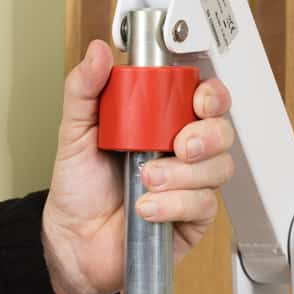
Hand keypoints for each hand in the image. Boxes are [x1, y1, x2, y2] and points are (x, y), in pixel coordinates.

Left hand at [41, 41, 235, 293]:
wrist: (71, 241)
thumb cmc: (79, 187)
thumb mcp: (75, 131)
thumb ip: (84, 89)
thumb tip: (97, 52)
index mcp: (160, 123)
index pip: (204, 99)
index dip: (212, 95)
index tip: (199, 100)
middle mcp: (181, 151)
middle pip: (222, 131)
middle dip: (206, 135)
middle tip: (178, 145)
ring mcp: (190, 185)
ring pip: (218, 168)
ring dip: (182, 174)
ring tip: (146, 180)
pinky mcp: (193, 218)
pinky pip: (204, 205)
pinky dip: (174, 204)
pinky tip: (147, 207)